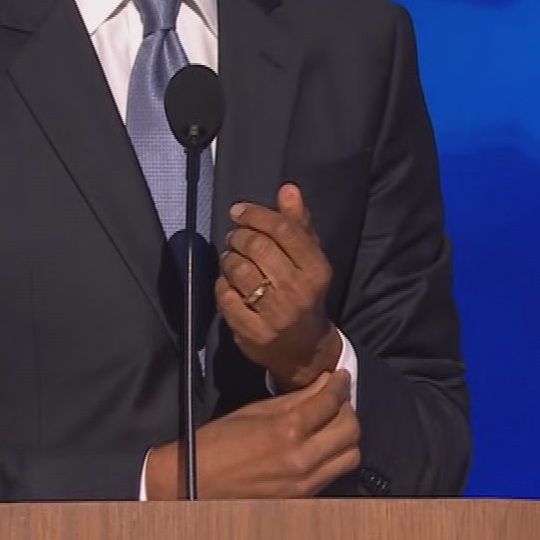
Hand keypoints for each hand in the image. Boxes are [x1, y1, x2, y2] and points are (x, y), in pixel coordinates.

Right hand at [145, 370, 359, 498]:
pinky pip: (334, 473)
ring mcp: (306, 482)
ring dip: (346, 436)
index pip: (331, 401)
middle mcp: (303, 458)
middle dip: (347, 409)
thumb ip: (294, 398)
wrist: (197, 482)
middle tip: (336, 399)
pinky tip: (321, 445)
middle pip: (351, 429)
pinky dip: (334, 456)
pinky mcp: (304, 497)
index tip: (341, 376)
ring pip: (350, 456)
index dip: (340, 383)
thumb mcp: (255, 410)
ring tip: (331, 424)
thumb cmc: (219, 442)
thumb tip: (323, 382)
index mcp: (288, 430)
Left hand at [216, 183, 341, 390]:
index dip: (256, 215)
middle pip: (258, 247)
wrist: (306, 350)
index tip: (239, 212)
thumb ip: (298, 224)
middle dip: (239, 236)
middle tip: (235, 238)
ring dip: (229, 259)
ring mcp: (275, 315)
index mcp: (316, 270)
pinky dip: (222, 285)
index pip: (283, 230)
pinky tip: (230, 284)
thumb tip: (288, 189)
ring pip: (239, 270)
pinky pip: (226, 296)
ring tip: (232, 259)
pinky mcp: (252, 332)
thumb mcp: (309, 259)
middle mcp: (298, 291)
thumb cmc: (305, 294)